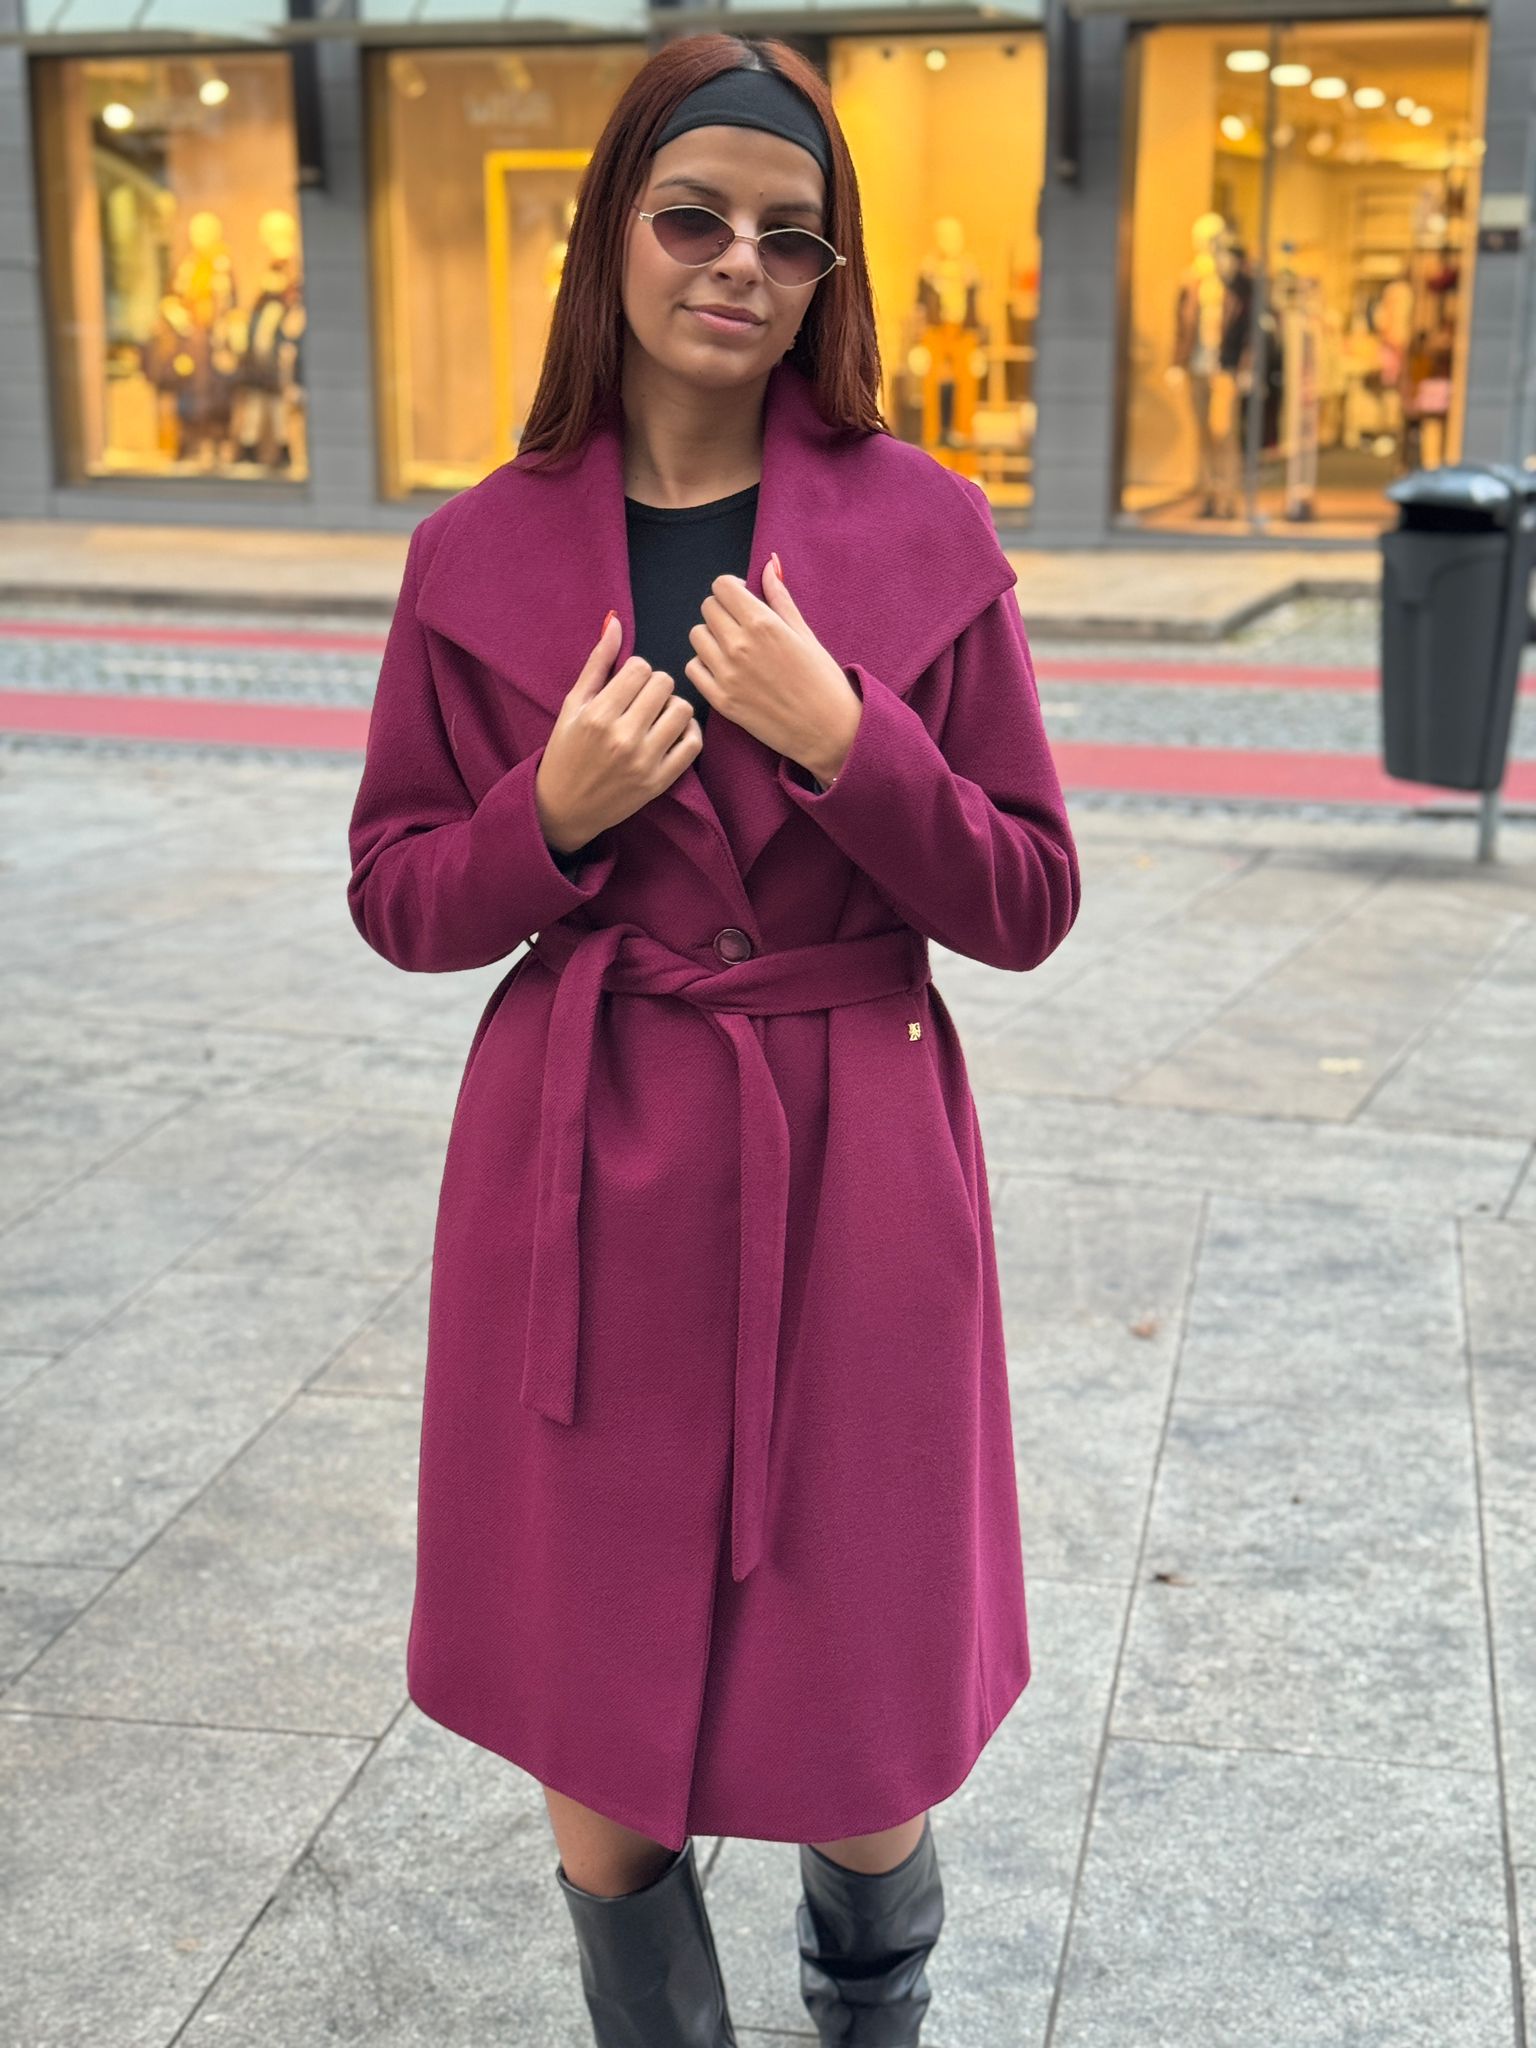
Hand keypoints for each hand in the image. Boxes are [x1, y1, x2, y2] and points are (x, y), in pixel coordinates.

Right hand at [534, 614, 702, 852]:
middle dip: (655, 685)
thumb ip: (597, 663)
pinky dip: (688, 731)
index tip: (628, 684)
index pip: (640, 668)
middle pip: (664, 684)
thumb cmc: (566, 751)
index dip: (636, 670)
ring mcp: (644, 762)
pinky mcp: (659, 782)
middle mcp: (622, 738)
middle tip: (643, 699)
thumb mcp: (573, 705)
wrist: (565, 807)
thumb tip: (615, 622)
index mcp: (598, 715)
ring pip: (682, 709)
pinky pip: (692, 743)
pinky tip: (672, 731)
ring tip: (656, 715)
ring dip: (672, 706)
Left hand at [686, 555, 860, 787]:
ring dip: (711, 637)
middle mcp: (739, 645)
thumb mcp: (805, 634)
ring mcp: (726, 674)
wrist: (828, 731)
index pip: (721, 586)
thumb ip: (780, 598)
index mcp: (763, 624)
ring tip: (733, 649)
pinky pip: (693, 668)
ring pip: (696, 635)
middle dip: (723, 611)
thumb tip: (769, 565)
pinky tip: (724, 670)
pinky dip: (704, 665)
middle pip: (707, 607)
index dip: (732, 589)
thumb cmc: (823, 681)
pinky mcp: (720, 700)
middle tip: (741, 626)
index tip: (743, 600)